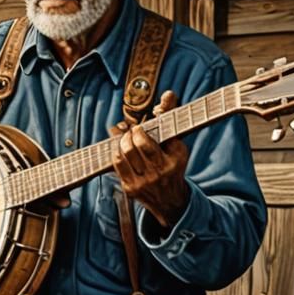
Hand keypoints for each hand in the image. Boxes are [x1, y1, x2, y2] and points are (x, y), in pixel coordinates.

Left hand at [108, 90, 188, 227]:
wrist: (170, 201)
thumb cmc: (173, 166)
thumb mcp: (177, 145)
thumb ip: (171, 118)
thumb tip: (168, 93)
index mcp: (172, 161)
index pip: (149, 142)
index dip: (138, 130)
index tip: (137, 127)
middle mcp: (158, 173)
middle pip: (133, 147)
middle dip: (128, 134)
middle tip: (129, 130)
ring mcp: (143, 182)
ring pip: (123, 155)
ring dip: (119, 141)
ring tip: (121, 136)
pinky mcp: (131, 189)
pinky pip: (117, 165)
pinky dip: (115, 152)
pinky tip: (118, 148)